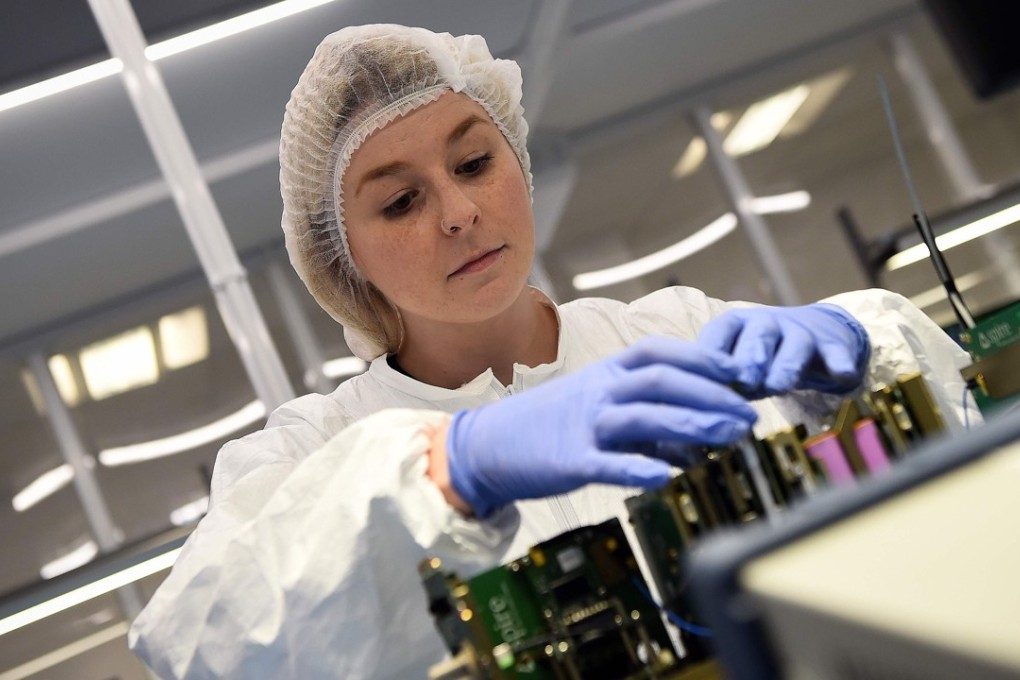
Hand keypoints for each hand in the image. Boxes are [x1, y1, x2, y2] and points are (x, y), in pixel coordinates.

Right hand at [445, 337, 757, 516]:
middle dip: (711, 395)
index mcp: (607, 372)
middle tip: (749, 414)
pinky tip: (669, 477)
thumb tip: (698, 434)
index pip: (660, 353)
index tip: (740, 372)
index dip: (703, 359)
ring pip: (643, 418)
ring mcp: (586, 425)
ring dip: (691, 427)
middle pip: (661, 382)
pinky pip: (609, 463)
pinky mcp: (571, 461)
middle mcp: (599, 391)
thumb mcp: (598, 401)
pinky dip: (639, 468)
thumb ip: (645, 411)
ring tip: (729, 438)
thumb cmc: (554, 423)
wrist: (490, 444)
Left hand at [696, 303, 869, 398]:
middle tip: (744, 382)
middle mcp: (766, 323)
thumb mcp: (736, 364)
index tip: (708, 380)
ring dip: (784, 364)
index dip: (713, 356)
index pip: (719, 333)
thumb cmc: (760, 357)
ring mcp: (800, 332)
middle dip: (749, 358)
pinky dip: (839, 362)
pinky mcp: (830, 344)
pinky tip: (842, 374)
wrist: (814, 334)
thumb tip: (699, 412)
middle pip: (757, 335)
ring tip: (777, 386)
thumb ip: (720, 381)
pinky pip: (836, 352)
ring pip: (794, 344)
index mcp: (735, 325)